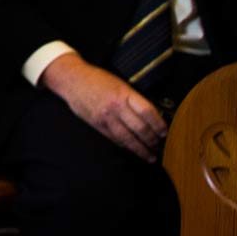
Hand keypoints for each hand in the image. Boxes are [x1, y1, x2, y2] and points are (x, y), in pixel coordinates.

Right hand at [41, 53, 167, 159]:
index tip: (165, 132)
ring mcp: (105, 117)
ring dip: (141, 149)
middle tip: (161, 146)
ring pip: (128, 138)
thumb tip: (152, 116)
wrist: (71, 79)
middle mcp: (115, 106)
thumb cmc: (97, 79)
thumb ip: (134, 99)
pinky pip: (115, 139)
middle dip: (153, 140)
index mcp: (123, 93)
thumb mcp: (119, 83)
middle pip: (140, 128)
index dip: (159, 124)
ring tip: (150, 156)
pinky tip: (133, 149)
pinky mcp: (97, 125)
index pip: (147, 112)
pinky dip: (126, 146)